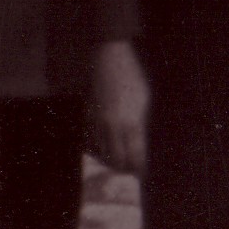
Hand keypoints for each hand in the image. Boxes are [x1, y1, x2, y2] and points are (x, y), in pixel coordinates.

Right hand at [87, 41, 150, 179]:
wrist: (108, 56)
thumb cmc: (130, 75)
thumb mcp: (143, 100)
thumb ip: (140, 124)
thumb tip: (138, 143)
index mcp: (131, 123)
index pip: (135, 157)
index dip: (138, 168)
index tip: (140, 173)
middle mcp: (112, 127)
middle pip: (116, 161)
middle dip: (123, 168)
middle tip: (128, 169)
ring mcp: (96, 122)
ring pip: (100, 153)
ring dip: (109, 159)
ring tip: (116, 161)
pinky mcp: (85, 115)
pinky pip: (88, 141)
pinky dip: (96, 148)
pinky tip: (101, 147)